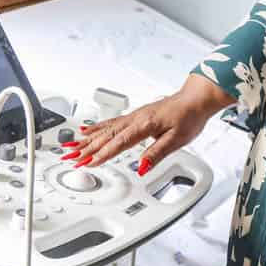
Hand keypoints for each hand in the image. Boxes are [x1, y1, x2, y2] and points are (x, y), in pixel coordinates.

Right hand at [69, 74, 232, 174]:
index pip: (118, 143)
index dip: (102, 155)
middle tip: (69, 157)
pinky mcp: (135, 116)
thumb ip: (157, 153)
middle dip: (86, 148)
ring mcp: (133, 116)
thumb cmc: (189, 116)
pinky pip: (110, 122)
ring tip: (70, 145)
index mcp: (144, 125)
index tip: (87, 162)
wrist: (195, 99)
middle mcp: (135, 119)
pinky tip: (86, 129)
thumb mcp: (177, 139)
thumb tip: (142, 166)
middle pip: (106, 135)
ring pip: (105, 128)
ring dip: (87, 138)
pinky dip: (96, 127)